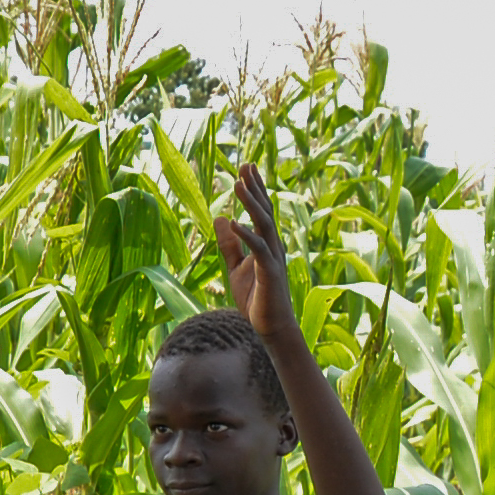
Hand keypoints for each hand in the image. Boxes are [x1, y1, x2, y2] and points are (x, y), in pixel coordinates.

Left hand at [212, 161, 301, 348]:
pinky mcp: (269, 272)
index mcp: (266, 244)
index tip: (246, 168)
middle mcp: (273, 246)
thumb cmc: (256, 300)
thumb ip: (229, 244)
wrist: (270, 328)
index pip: (261, 211)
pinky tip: (234, 222)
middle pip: (265, 211)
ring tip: (238, 184)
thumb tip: (220, 218)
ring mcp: (273, 258)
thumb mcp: (236, 268)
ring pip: (264, 224)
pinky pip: (258, 249)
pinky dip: (246, 234)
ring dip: (251, 204)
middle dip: (255, 188)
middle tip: (246, 165)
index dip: (255, 189)